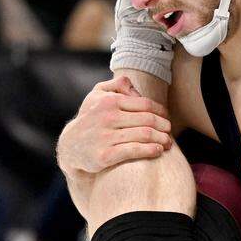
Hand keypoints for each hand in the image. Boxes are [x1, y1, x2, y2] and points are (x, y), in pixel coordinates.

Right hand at [57, 75, 171, 173]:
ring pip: (144, 135)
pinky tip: (158, 150)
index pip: (145, 104)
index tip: (166, 117)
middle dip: (164, 126)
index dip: (160, 111)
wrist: (70, 145)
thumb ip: (117, 84)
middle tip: (170, 131)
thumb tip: (137, 89)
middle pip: (148, 120)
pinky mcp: (105, 155)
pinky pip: (134, 151)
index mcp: (109, 101)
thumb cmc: (90, 118)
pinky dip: (150, 150)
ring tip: (168, 142)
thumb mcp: (97, 94)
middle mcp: (107, 117)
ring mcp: (106, 137)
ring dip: (162, 139)